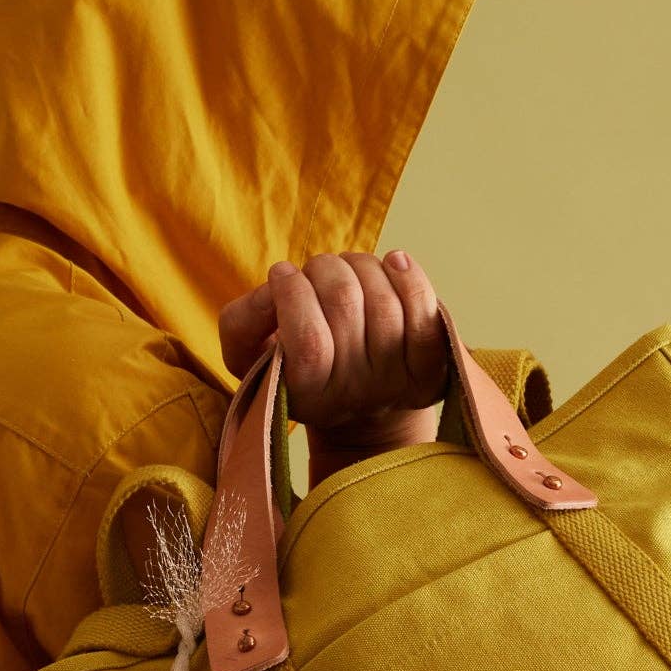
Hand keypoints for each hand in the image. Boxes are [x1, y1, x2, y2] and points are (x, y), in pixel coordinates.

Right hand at [218, 250, 450, 487]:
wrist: (358, 407)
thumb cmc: (295, 367)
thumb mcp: (249, 354)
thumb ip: (241, 321)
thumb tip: (278, 280)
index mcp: (306, 396)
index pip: (309, 341)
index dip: (294, 294)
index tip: (283, 274)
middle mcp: (354, 394)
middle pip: (346, 305)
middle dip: (326, 269)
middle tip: (317, 270)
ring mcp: (396, 383)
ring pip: (383, 299)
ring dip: (361, 267)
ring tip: (348, 271)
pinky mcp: (430, 369)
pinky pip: (424, 309)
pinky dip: (408, 275)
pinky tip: (392, 264)